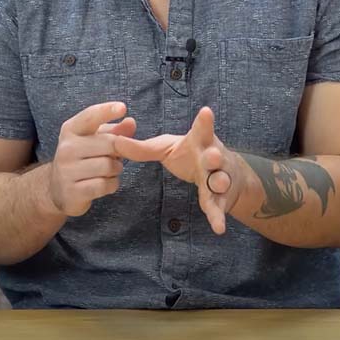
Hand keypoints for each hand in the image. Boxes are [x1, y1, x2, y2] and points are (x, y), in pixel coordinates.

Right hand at [46, 101, 135, 216]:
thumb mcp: (95, 140)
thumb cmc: (82, 159)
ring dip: (115, 170)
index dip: (107, 111)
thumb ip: (115, 131)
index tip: (123, 107)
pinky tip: (103, 183)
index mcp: (70, 130)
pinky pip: (105, 185)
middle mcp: (66, 148)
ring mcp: (67, 171)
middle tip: (113, 157)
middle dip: (119, 152)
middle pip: (110, 144)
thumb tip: (131, 122)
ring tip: (106, 171)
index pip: (90, 116)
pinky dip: (111, 185)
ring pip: (109, 166)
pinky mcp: (73, 192)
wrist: (57, 189)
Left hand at [113, 107, 241, 234]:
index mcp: (199, 142)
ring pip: (220, 180)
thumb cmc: (192, 155)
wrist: (225, 174)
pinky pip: (218, 208)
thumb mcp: (167, 148)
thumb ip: (143, 148)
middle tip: (212, 155)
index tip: (206, 112)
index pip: (201, 130)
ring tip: (217, 184)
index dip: (204, 122)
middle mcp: (212, 158)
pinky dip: (217, 217)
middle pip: (214, 156)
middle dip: (214, 156)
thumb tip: (115, 142)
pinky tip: (218, 227)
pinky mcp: (220, 198)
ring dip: (219, 182)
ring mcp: (218, 178)